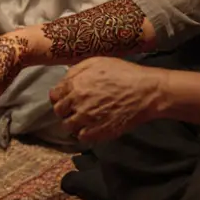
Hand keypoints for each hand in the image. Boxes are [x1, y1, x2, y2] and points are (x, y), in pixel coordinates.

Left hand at [50, 57, 166, 143]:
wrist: (146, 91)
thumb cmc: (124, 73)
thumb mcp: (98, 61)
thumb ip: (76, 70)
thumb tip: (63, 79)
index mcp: (76, 84)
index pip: (54, 96)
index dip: (59, 97)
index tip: (65, 98)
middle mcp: (78, 102)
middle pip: (59, 112)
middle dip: (65, 110)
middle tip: (74, 109)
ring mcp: (87, 118)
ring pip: (68, 126)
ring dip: (73, 123)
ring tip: (83, 119)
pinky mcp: (98, 131)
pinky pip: (82, 137)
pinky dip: (84, 133)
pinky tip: (92, 127)